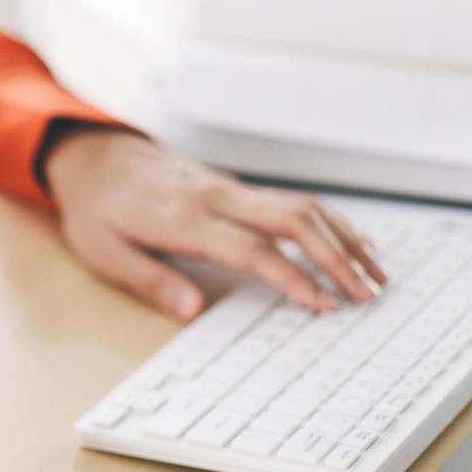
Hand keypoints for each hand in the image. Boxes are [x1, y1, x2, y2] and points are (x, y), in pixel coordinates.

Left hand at [43, 128, 387, 320]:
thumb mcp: (105, 253)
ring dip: (344, 238)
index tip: (322, 305)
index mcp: (183, 219)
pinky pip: (293, 201)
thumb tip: (191, 311)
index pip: (251, 249)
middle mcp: (216, 198)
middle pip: (293, 219)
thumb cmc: (97, 211)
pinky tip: (355, 242)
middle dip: (337, 256)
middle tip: (367, 294)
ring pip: (302, 205)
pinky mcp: (237, 189)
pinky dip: (330, 221)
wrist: (96, 159)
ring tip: (375, 275)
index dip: (291, 277)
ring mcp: (231, 189)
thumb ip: (149, 280)